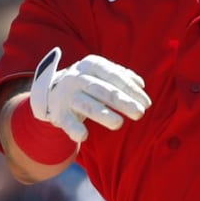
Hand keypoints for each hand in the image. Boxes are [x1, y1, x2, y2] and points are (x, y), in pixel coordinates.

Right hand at [29, 47, 150, 142]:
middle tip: (140, 113)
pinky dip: (74, 129)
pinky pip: (68, 122)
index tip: (147, 103)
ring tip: (118, 123)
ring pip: (87, 105)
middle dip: (123, 102)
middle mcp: (78, 78)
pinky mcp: (59, 113)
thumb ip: (122, 76)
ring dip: (103, 115)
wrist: (53, 90)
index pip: (115, 76)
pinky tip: (84, 135)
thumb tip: (140, 84)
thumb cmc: (89, 82)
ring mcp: (67, 95)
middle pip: (103, 91)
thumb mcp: (103, 73)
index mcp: (92, 65)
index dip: (132, 90)